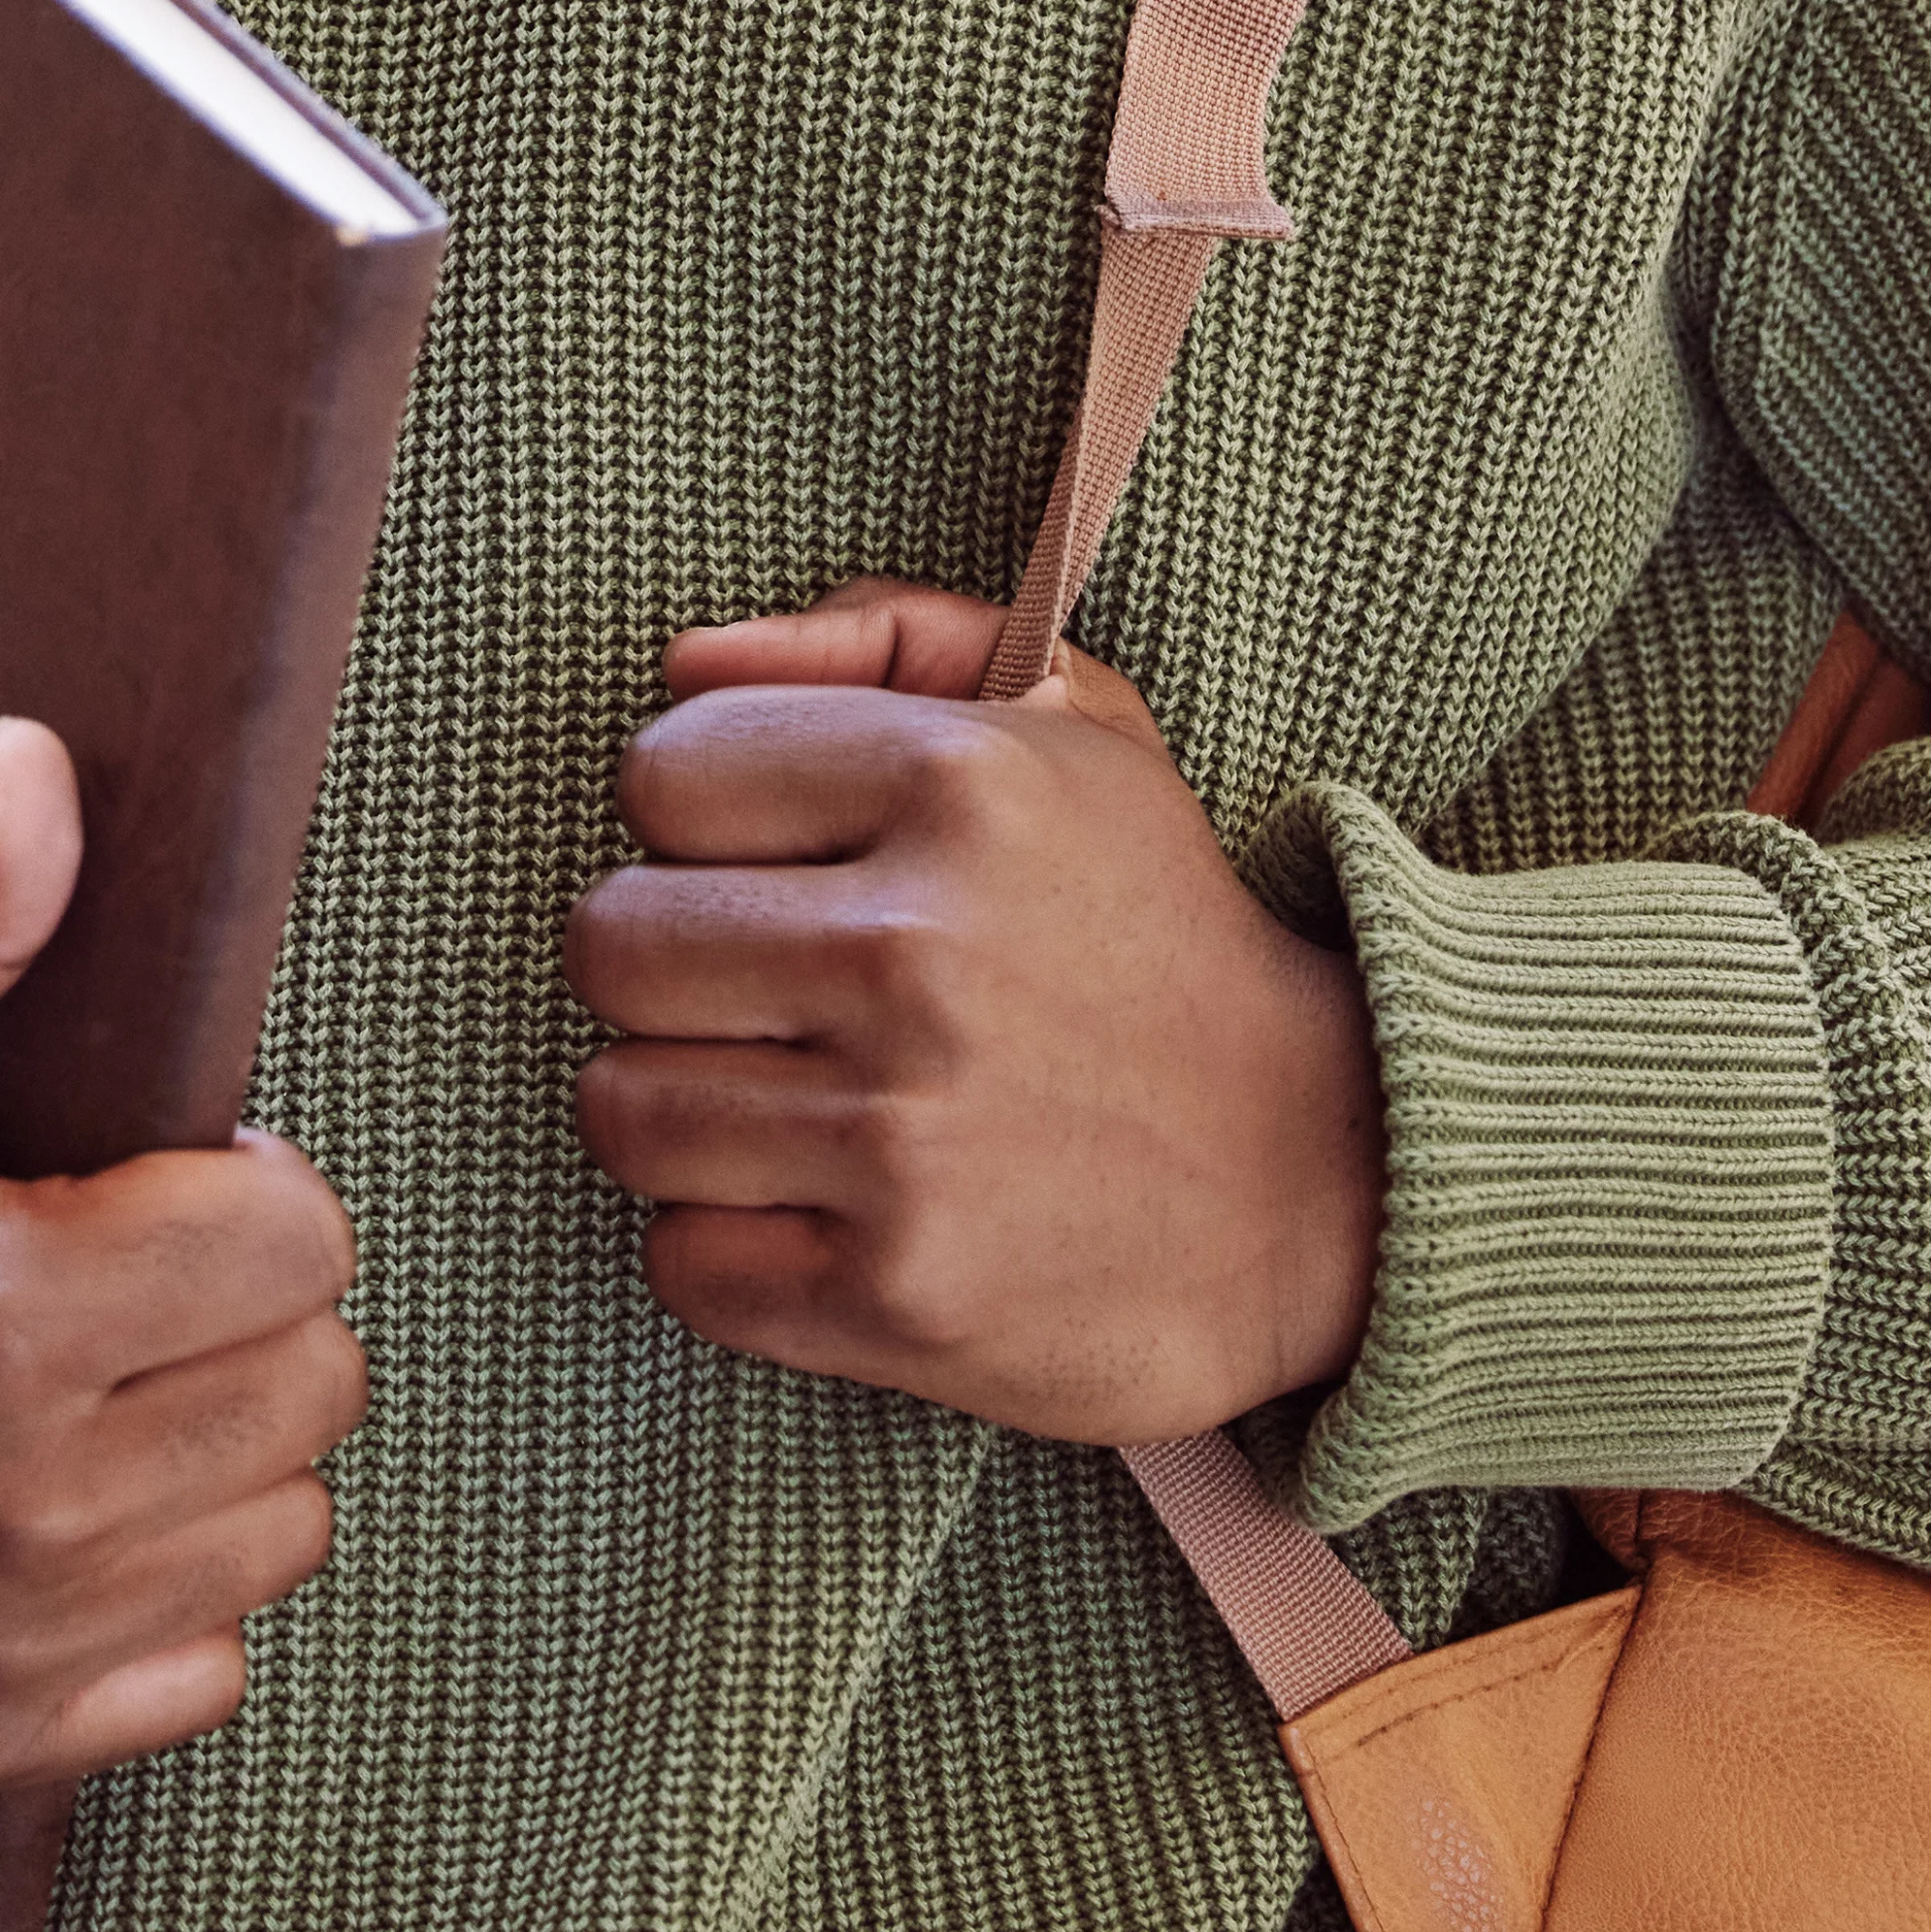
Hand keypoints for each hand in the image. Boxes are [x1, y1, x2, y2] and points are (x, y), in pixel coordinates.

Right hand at [0, 721, 365, 1793]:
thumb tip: (41, 753)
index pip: (302, 1243)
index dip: (243, 1187)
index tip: (143, 1181)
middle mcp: (20, 1504)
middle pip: (315, 1386)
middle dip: (243, 1311)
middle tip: (117, 1278)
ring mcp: (7, 1641)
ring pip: (283, 1525)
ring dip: (220, 1451)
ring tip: (92, 1387)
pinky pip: (212, 1666)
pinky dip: (166, 1594)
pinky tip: (60, 1510)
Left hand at [568, 586, 1382, 1441]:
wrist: (1319, 1182)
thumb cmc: (1154, 934)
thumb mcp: (1074, 721)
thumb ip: (886, 636)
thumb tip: (687, 664)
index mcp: (958, 780)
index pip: (665, 774)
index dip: (704, 823)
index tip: (779, 867)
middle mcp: (922, 953)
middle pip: (611, 943)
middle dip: (669, 969)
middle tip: (766, 995)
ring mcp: (906, 1136)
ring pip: (624, 1107)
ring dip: (688, 1110)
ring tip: (795, 1102)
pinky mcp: (898, 1295)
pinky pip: (681, 1260)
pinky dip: (727, 1245)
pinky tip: (824, 1209)